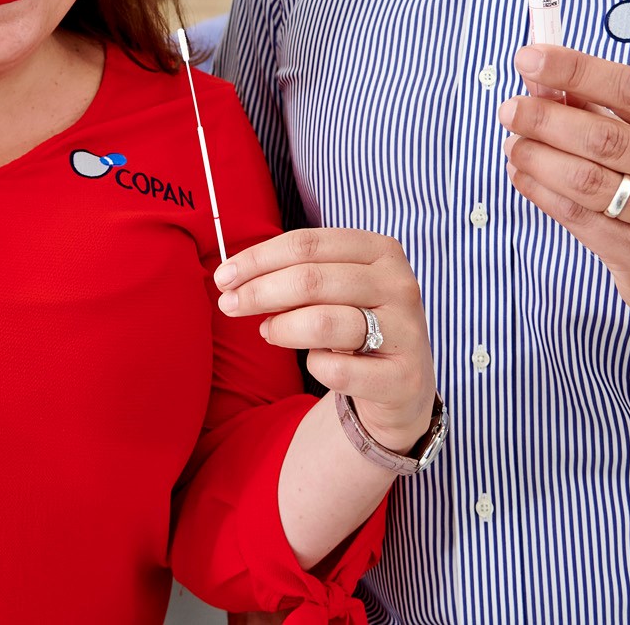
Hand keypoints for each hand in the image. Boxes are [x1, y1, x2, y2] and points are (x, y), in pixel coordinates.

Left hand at [214, 229, 436, 453]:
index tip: (223, 277)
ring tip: (268, 332)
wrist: (402, 386)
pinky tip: (316, 363)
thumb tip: (234, 278)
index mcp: (381, 251)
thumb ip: (295, 275)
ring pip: (322, 322)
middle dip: (258, 292)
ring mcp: (405, 331)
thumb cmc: (357, 325)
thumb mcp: (335, 290)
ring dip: (281, 328)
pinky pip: (337, 371)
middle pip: (309, 279)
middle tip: (228, 305)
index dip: (258, 258)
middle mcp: (399, 285)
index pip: (307, 243)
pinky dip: (314, 366)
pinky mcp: (403, 378)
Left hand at [501, 43, 629, 329]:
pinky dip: (542, 192)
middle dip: (547, 119)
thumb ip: (603, 108)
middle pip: (607, 139)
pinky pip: (579, 219)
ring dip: (538, 158)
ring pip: (588, 182)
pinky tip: (522, 175)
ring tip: (513, 143)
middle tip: (511, 109)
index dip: (578, 70)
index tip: (531, 57)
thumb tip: (540, 74)